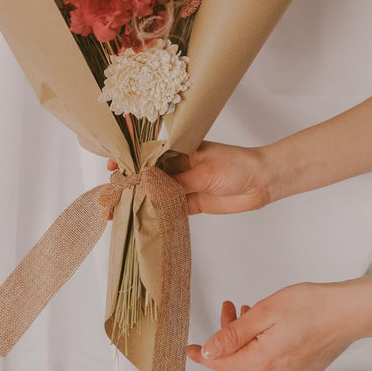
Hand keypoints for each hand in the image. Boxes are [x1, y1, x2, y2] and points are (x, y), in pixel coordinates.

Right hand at [108, 142, 270, 214]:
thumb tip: (151, 188)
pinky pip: (169, 209)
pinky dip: (155, 215)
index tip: (112, 166)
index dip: (129, 161)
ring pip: (155, 194)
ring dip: (138, 202)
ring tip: (117, 212)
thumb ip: (179, 182)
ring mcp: (184, 185)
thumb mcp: (206, 170)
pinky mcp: (191, 202)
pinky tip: (140, 221)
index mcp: (179, 149)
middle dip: (128, 184)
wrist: (261, 181)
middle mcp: (178, 166)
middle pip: (147, 176)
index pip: (147, 154)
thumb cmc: (237, 164)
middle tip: (109, 196)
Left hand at [187, 282, 356, 370]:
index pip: (223, 364)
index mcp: (263, 362)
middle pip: (241, 358)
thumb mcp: (264, 312)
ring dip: (249, 336)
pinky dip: (266, 343)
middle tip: (231, 306)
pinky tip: (271, 325)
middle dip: (230, 334)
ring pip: (258, 357)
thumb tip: (210, 352)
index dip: (204, 355)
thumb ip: (233, 334)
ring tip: (252, 311)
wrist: (347, 312)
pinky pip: (274, 360)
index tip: (189, 349)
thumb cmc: (311, 306)